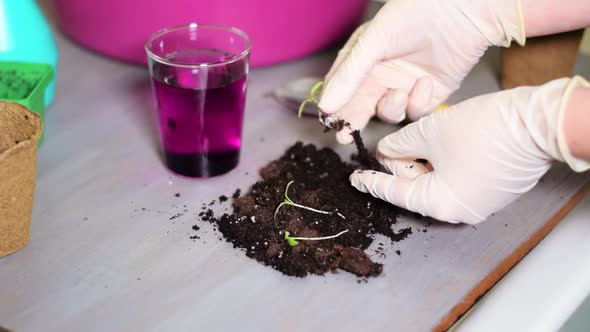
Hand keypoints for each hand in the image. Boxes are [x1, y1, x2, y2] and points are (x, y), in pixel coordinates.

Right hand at [318, 0, 524, 143]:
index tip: (330, 123)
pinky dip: (418, 103)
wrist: (462, 11)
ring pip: (388, 113)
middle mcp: (382, 75)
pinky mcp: (428, 95)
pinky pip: (416, 113)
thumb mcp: (374, 42)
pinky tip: (425, 83)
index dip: (334, 106)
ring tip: (399, 94)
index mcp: (363, 59)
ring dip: (391, 109)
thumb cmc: (414, 14)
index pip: (341, 88)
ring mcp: (404, 86)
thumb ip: (349, 76)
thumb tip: (325, 106)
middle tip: (345, 137)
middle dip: (353, 121)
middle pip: (361, 106)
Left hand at [349, 77, 587, 223]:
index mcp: (440, 204)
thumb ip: (401, 144)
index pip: (395, 193)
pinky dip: (441, 160)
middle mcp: (459, 210)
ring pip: (436, 179)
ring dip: (422, 158)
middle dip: (400, 164)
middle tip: (387, 146)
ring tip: (412, 137)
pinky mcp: (492, 188)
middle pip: (416, 186)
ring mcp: (478, 201)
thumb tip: (387, 150)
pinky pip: (456, 176)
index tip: (355, 178)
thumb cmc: (484, 131)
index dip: (372, 181)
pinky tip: (436, 139)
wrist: (539, 124)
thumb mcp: (430, 132)